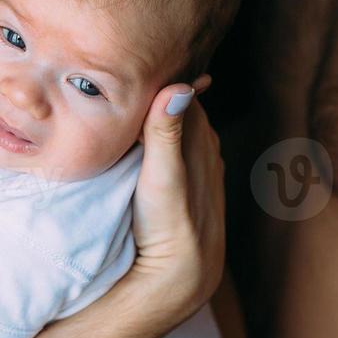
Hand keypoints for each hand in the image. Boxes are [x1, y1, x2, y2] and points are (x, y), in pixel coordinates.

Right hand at [126, 78, 224, 328]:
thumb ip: (166, 133)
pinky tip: (149, 140)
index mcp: (200, 141)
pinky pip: (180, 150)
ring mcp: (200, 171)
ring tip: (136, 96)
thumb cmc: (169, 227)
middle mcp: (206, 152)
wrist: (178, 280)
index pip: (182, 92)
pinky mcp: (188, 189)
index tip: (136, 57)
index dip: (162, 75)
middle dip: (163, 89)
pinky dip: (166, 138)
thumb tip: (179, 86)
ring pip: (182, 129)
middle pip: (183, 108)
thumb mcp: (163, 178)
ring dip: (164, 113)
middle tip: (130, 69)